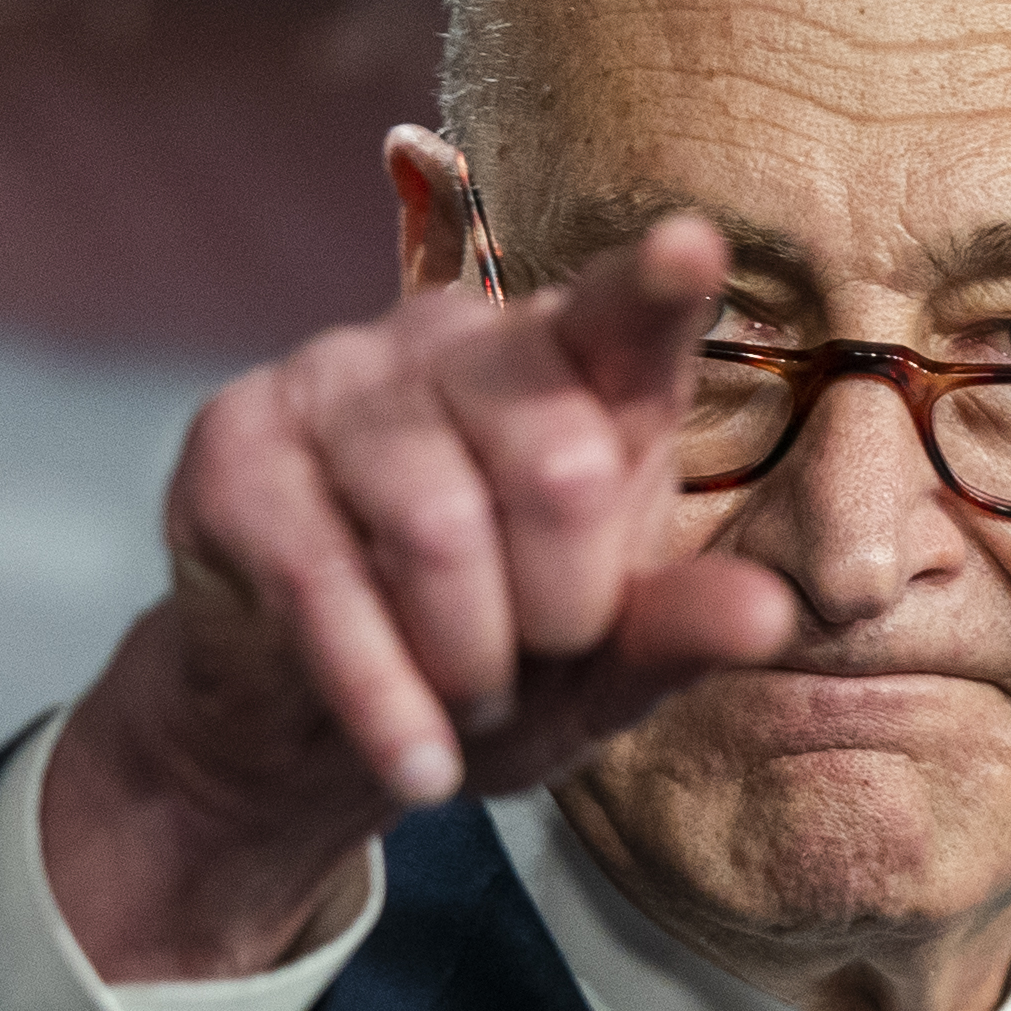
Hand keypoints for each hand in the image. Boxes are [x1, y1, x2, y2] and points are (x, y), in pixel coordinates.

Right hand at [42, 211, 800, 981]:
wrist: (303, 726)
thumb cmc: (481, 668)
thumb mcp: (597, 671)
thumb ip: (678, 631)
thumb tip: (774, 618)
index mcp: (571, 368)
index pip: (624, 314)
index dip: (655, 285)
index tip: (692, 248)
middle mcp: (456, 340)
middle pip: (558, 466)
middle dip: (561, 613)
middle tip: (527, 657)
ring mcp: (334, 379)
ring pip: (439, 532)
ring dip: (466, 665)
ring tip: (460, 698)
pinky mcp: (236, 449)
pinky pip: (325, 584)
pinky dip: (383, 701)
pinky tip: (413, 762)